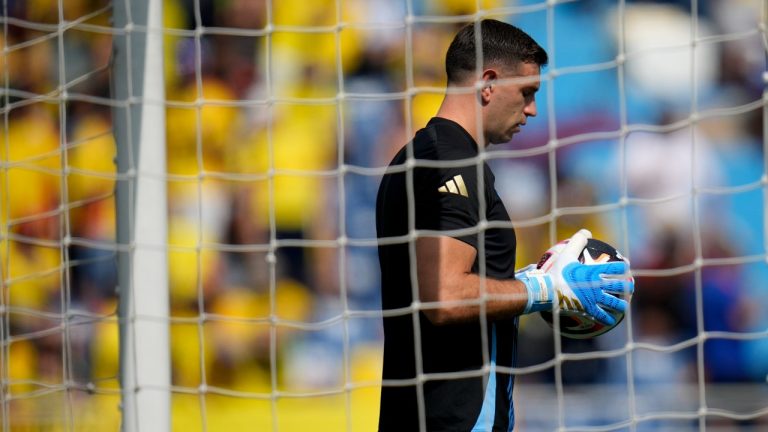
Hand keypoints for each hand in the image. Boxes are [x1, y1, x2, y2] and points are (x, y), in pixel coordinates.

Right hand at [517, 229, 633, 324]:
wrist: (549, 291)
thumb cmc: (557, 272)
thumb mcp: (566, 254)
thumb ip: (577, 241)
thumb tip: (586, 231)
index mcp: (595, 272)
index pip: (615, 268)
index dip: (623, 266)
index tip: (626, 265)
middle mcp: (598, 286)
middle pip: (619, 286)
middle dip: (627, 286)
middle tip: (630, 286)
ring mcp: (594, 299)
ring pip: (614, 303)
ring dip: (621, 304)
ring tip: (624, 305)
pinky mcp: (588, 310)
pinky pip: (601, 315)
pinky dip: (607, 318)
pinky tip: (611, 320)